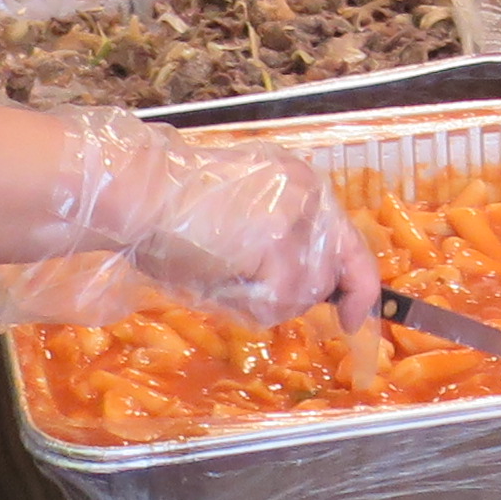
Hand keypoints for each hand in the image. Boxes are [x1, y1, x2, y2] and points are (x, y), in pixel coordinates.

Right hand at [0, 111, 381, 331]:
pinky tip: (220, 273)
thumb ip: (280, 235)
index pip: (348, 243)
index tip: (355, 318)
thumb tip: (308, 287)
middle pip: (326, 277)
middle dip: (290, 293)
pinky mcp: (280, 249)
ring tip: (222, 267)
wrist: (143, 193)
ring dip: (263, 300)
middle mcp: (313, 197)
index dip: (357, 286)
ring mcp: (300, 223)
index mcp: (304, 181)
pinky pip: (276, 304)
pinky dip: (247, 303)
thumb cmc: (171, 204)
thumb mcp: (242, 206)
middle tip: (243, 278)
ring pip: (300, 297)